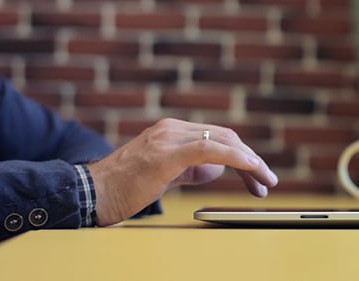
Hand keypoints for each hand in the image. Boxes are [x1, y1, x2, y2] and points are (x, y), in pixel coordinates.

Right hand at [88, 118, 277, 225]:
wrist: (91, 194)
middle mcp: (172, 128)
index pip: (218, 138)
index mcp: (172, 131)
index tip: (256, 176)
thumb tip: (218, 168)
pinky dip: (236, 157)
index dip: (242, 156)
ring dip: (250, 161)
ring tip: (265, 181)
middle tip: (267, 182)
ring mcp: (168, 137)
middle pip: (225, 137)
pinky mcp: (166, 152)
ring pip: (222, 140)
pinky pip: (210, 148)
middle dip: (251, 160)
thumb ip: (192, 167)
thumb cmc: (126, 188)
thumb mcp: (166, 175)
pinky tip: (251, 167)